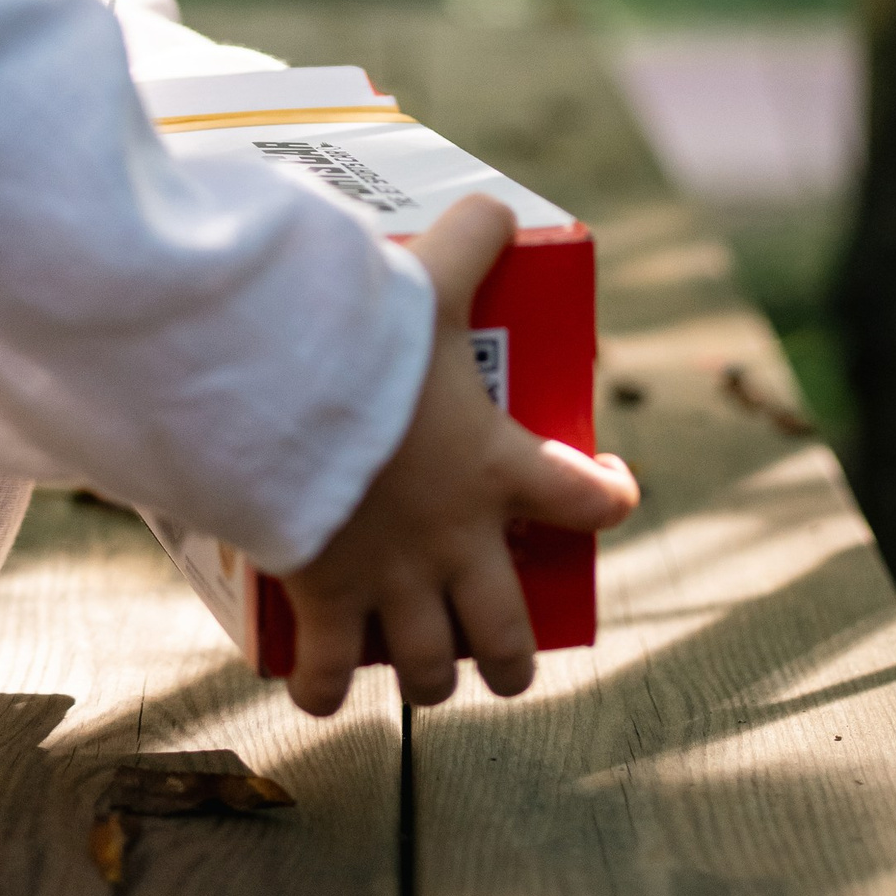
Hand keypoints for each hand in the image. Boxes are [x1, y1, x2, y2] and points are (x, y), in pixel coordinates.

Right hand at [277, 193, 637, 718]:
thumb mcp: (429, 278)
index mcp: (496, 467)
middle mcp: (455, 540)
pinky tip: (319, 691)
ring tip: (428, 673)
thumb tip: (498, 204)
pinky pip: (325, 673)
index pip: (586, 499)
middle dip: (512, 656)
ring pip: (429, 667)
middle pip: (507, 634)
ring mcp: (391, 580)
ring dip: (431, 675)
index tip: (613, 491)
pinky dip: (321, 689)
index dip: (609, 499)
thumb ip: (470, 238)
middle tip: (508, 653)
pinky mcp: (324, 597)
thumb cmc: (364, 340)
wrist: (282, 397)